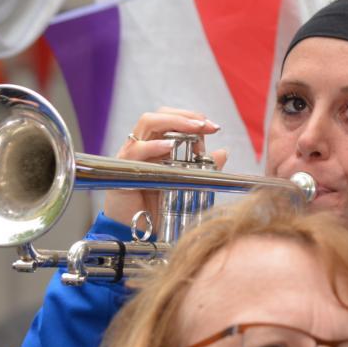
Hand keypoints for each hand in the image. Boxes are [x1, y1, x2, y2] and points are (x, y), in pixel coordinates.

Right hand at [105, 107, 226, 226]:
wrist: (134, 231)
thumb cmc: (156, 207)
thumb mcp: (186, 184)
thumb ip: (203, 168)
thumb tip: (224, 152)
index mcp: (157, 146)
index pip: (172, 120)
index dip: (192, 118)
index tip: (214, 127)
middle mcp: (143, 145)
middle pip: (160, 116)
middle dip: (186, 116)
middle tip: (206, 125)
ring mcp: (131, 154)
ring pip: (147, 124)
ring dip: (173, 123)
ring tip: (194, 129)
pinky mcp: (123, 168)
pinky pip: (137, 150)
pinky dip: (154, 146)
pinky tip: (170, 147)